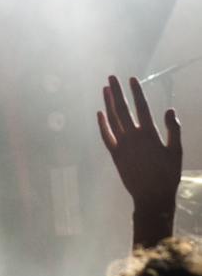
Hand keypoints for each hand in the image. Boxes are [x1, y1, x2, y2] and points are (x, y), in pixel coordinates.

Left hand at [98, 75, 181, 246]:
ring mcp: (122, 146)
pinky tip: (99, 113)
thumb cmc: (168, 175)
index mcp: (150, 135)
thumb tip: (170, 110)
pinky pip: (106, 136)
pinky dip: (102, 124)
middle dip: (116, 92)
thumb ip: (174, 130)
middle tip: (111, 77)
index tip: (131, 79)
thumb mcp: (176, 152)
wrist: (152, 198)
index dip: (136, 92)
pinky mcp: (115, 155)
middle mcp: (133, 137)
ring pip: (112, 120)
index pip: (141, 107)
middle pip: (122, 109)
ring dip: (107, 103)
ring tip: (105, 89)